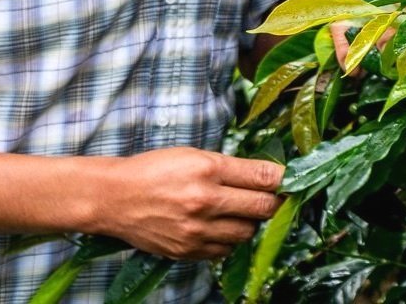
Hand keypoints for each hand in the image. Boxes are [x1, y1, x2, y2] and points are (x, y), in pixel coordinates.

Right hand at [96, 148, 283, 260]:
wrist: (116, 197)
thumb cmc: (155, 169)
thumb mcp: (192, 155)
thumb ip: (228, 167)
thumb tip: (265, 177)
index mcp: (208, 169)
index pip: (262, 177)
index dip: (283, 179)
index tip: (290, 181)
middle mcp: (205, 200)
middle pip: (262, 208)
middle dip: (274, 203)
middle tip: (274, 199)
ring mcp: (198, 230)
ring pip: (247, 233)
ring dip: (250, 222)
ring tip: (240, 211)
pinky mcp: (189, 251)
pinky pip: (225, 251)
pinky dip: (230, 240)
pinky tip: (220, 227)